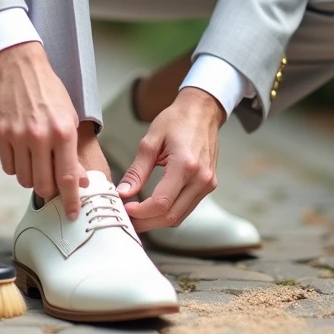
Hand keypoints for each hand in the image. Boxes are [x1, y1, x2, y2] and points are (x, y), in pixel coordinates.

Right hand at [0, 41, 88, 219]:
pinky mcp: (0, 134)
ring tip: (37, 163)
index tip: (72, 214)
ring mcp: (17, 136)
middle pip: (44, 185)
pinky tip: (22, 153)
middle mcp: (40, 136)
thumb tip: (81, 182)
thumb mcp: (70, 119)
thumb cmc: (50, 93)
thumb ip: (73, 152)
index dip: (71, 200)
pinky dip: (16, 167)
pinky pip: (8, 167)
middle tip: (52, 183)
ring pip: (24, 179)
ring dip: (32, 178)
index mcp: (63, 132)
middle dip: (50, 190)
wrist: (21, 67)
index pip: (68, 178)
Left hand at [116, 86, 225, 232]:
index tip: (126, 209)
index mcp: (185, 165)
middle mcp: (201, 178)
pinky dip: (169, 212)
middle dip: (147, 222)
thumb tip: (124, 192)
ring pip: (180, 216)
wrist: (202, 111)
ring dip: (157, 221)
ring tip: (137, 216)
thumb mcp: (151, 141)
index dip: (141, 212)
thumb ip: (137, 170)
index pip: (161, 203)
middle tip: (128, 220)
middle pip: (171, 216)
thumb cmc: (177, 120)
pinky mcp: (209, 185)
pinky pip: (187, 207)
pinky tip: (154, 208)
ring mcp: (207, 184)